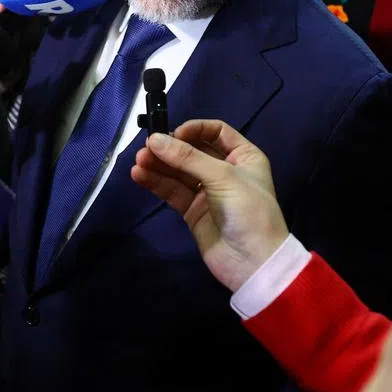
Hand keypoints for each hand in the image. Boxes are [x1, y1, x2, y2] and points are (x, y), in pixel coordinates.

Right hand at [131, 120, 288, 292]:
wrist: (254, 262)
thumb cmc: (248, 210)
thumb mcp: (223, 177)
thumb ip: (187, 158)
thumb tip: (154, 139)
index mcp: (243, 156)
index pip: (216, 131)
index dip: (194, 129)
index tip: (174, 134)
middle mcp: (225, 170)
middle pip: (192, 150)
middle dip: (170, 149)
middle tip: (146, 148)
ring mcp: (207, 191)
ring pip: (178, 171)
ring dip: (158, 165)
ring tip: (138, 161)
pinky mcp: (192, 210)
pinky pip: (172, 191)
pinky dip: (156, 182)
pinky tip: (139, 175)